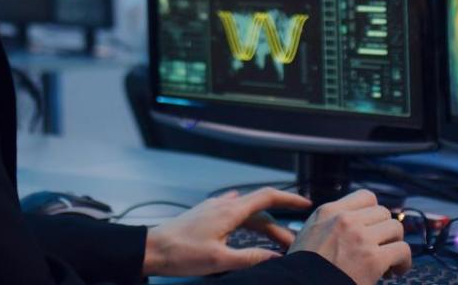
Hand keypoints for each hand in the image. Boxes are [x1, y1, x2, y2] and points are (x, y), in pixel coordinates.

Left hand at [142, 187, 305, 276]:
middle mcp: (223, 205)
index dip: (289, 199)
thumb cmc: (180, 253)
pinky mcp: (205, 215)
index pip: (267, 198)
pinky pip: (233, 213)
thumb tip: (276, 258)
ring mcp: (213, 209)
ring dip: (263, 226)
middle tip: (293, 244)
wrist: (152, 248)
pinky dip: (247, 219)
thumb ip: (251, 257)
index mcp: (230, 211)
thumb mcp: (220, 260)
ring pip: (247, 214)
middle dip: (279, 226)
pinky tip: (245, 219)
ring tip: (275, 243)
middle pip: (260, 211)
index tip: (306, 204)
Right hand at [287, 189, 411, 284]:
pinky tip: (395, 271)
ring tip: (388, 260)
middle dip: (384, 231)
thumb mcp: (308, 235)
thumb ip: (330, 224)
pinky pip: (402, 250)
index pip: (366, 197)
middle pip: (383, 212)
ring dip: (394, 244)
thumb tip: (355, 223)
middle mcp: (345, 220)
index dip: (374, 213)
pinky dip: (403, 262)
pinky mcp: (373, 259)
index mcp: (328, 212)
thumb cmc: (303, 269)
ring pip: (395, 228)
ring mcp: (361, 238)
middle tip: (379, 248)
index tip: (373, 227)